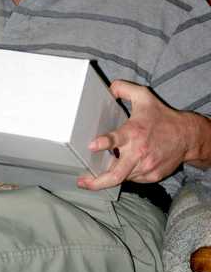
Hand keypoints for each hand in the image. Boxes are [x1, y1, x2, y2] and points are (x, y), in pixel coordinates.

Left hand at [77, 80, 192, 190]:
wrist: (187, 136)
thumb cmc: (163, 117)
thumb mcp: (143, 96)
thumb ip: (124, 89)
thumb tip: (109, 89)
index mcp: (133, 133)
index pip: (116, 139)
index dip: (104, 143)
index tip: (91, 145)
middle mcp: (138, 152)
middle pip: (116, 174)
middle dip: (97, 182)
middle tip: (84, 182)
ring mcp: (146, 167)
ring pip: (123, 177)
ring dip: (111, 175)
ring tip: (101, 173)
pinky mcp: (152, 176)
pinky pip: (133, 179)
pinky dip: (127, 174)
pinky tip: (125, 166)